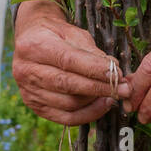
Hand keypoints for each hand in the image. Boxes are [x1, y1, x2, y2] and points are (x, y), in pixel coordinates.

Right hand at [12, 0, 122, 125]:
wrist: (31, 39)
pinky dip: (87, 115)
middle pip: (68, 85)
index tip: (117, 74)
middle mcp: (26, 70)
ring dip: (96, 101)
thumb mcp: (73, 33)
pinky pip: (64, 118)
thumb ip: (92, 52)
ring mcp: (28, 90)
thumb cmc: (56, 34)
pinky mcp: (34, 106)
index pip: (68, 61)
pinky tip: (102, 105)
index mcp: (34, 46)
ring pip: (68, 103)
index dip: (95, 70)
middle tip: (124, 89)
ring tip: (114, 94)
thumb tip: (114, 70)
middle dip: (100, 88)